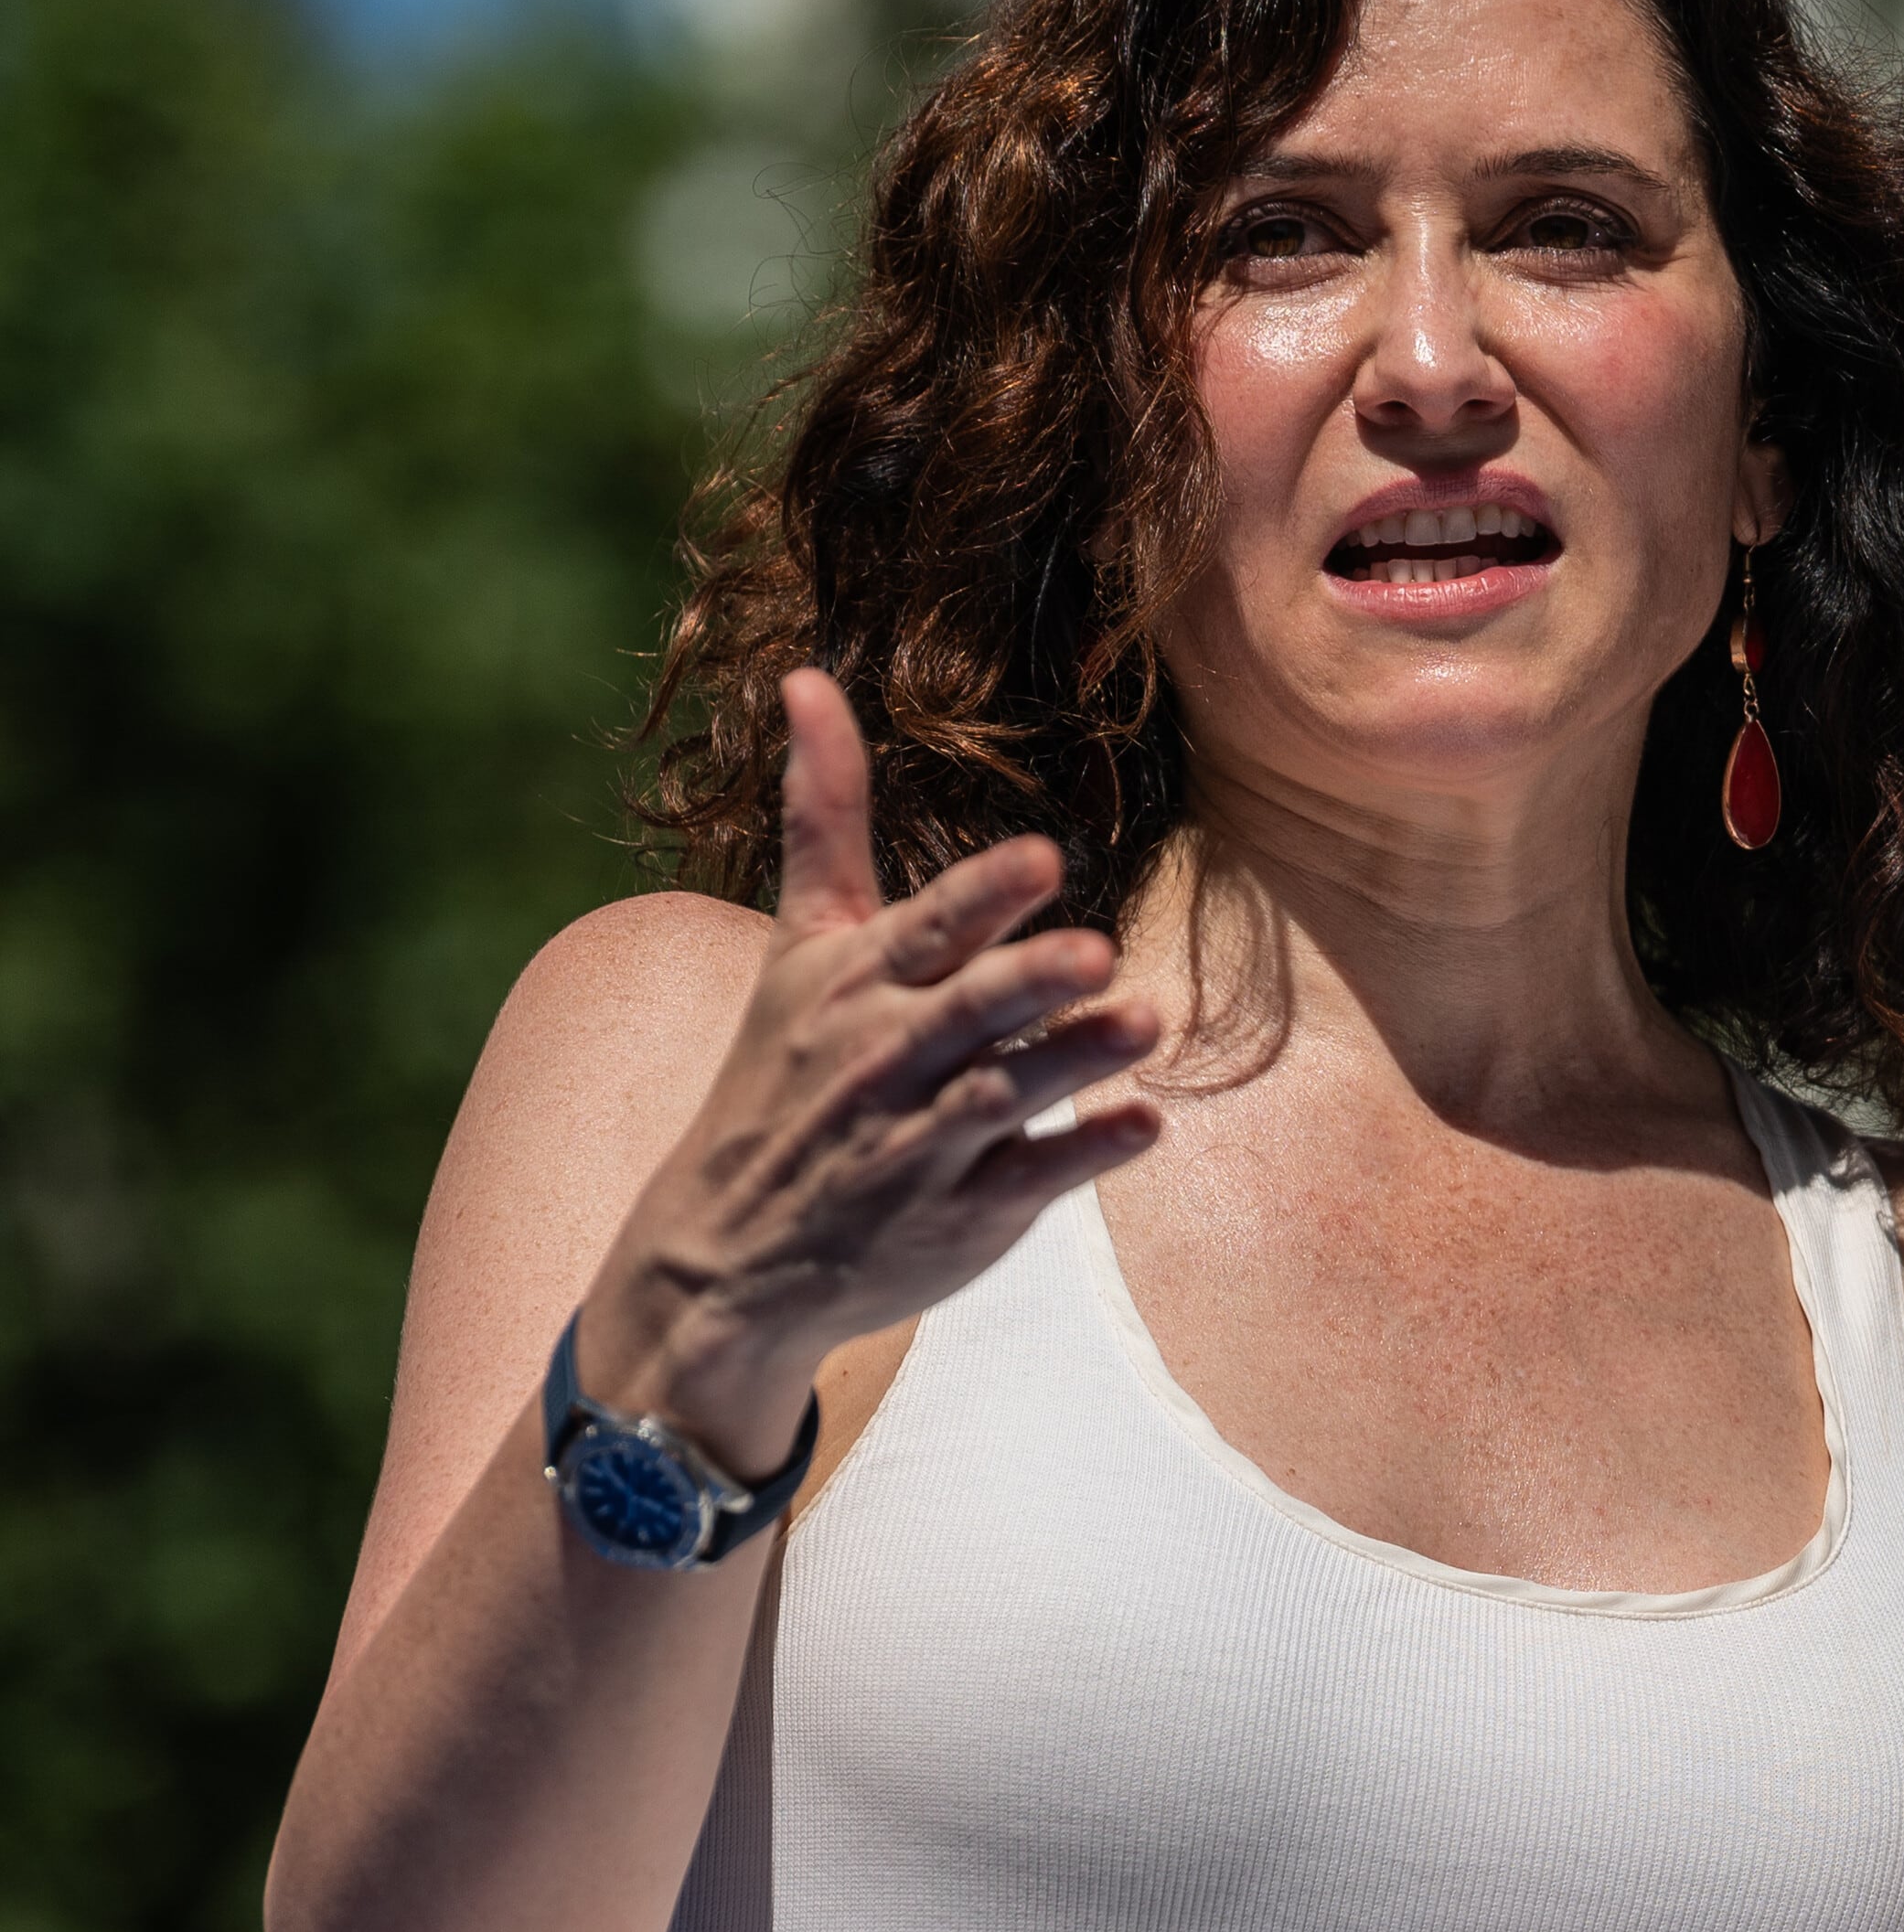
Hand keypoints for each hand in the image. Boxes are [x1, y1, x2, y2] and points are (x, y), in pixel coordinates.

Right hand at [579, 671, 1161, 1468]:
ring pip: (1008, 1093)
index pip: (927, 930)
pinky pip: (1032, 1179)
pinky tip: (1146, 1126)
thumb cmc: (784, 1074)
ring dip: (1078, 1059)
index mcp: (857, 985)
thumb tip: (809, 678)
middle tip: (1096, 951)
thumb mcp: (799, 945)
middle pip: (968, 1012)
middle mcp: (889, 1058)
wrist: (726, 1253)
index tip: (1041, 858)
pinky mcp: (961, 1214)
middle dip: (1029, 982)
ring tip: (1148, 1020)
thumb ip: (825, 817)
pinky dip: (1086, 1153)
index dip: (982, 897)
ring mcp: (924, 1140)